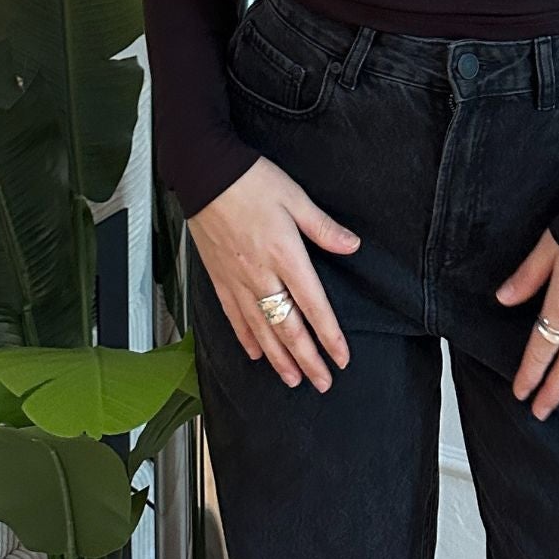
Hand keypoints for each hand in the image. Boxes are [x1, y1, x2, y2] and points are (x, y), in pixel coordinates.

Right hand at [188, 155, 362, 393]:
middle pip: (287, 328)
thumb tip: (353, 246)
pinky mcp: (219, 279)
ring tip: (292, 380)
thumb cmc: (252, 181)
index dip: (329, 336)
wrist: (206, 175)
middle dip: (307, 359)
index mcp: (286, 256)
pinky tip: (255, 353)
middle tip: (322, 383)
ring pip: (261, 330)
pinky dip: (246, 339)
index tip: (342, 358)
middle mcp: (261, 276)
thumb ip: (324, 228)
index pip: (313, 306)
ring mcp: (238, 281)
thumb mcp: (296, 198)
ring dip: (279, 358)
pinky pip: (234, 318)